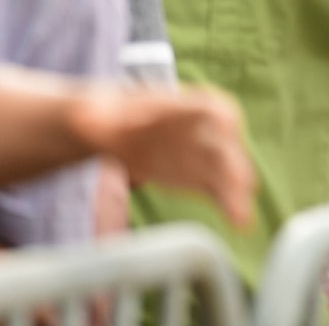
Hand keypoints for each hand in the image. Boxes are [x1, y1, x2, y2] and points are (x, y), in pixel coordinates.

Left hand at [76, 86, 255, 228]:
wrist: (108, 132)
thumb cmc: (105, 118)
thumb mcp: (93, 115)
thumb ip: (93, 118)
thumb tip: (86, 120)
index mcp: (184, 105)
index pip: (212, 110)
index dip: (222, 124)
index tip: (227, 136)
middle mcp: (203, 128)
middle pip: (225, 146)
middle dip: (235, 168)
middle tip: (240, 192)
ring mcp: (204, 154)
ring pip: (228, 172)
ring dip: (236, 193)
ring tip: (242, 219)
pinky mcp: (200, 177)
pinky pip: (219, 191)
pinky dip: (229, 204)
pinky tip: (238, 222)